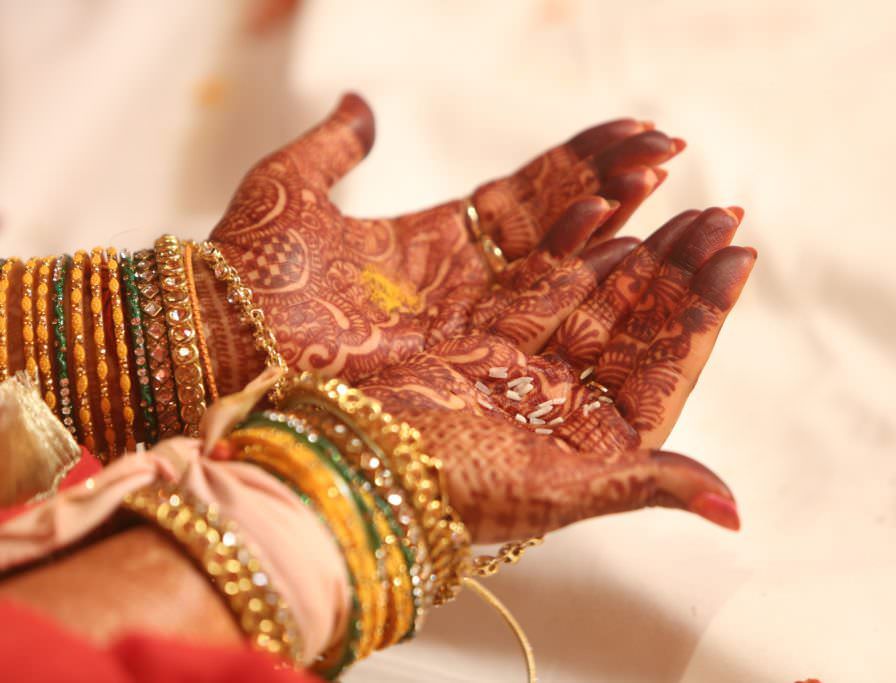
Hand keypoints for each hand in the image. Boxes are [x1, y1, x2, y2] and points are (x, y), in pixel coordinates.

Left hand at [209, 93, 680, 382]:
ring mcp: (474, 322)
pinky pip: (541, 312)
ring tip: (668, 181)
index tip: (636, 133)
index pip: (530, 195)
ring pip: (563, 267)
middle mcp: (468, 284)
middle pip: (560, 229)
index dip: (581, 165)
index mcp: (436, 240)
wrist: (215, 345)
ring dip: (616, 224)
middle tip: (669, 151)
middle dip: (617, 189)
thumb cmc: (245, 273)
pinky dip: (585, 274)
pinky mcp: (471, 359)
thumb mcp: (292, 190)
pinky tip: (630, 238)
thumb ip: (333, 146)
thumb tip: (359, 102)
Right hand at [355, 208, 754, 540]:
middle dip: (681, 274)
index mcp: (597, 447)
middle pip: (640, 332)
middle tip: (721, 214)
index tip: (738, 258)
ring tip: (685, 210)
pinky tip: (615, 224)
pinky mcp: (489, 347)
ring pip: (600, 306)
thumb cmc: (455, 490)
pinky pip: (544, 295)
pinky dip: (577, 261)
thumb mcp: (557, 493)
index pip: (666, 371)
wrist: (358, 464)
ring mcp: (531, 375)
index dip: (705, 316)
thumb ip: (643, 486)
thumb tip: (734, 513)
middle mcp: (571, 410)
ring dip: (642, 260)